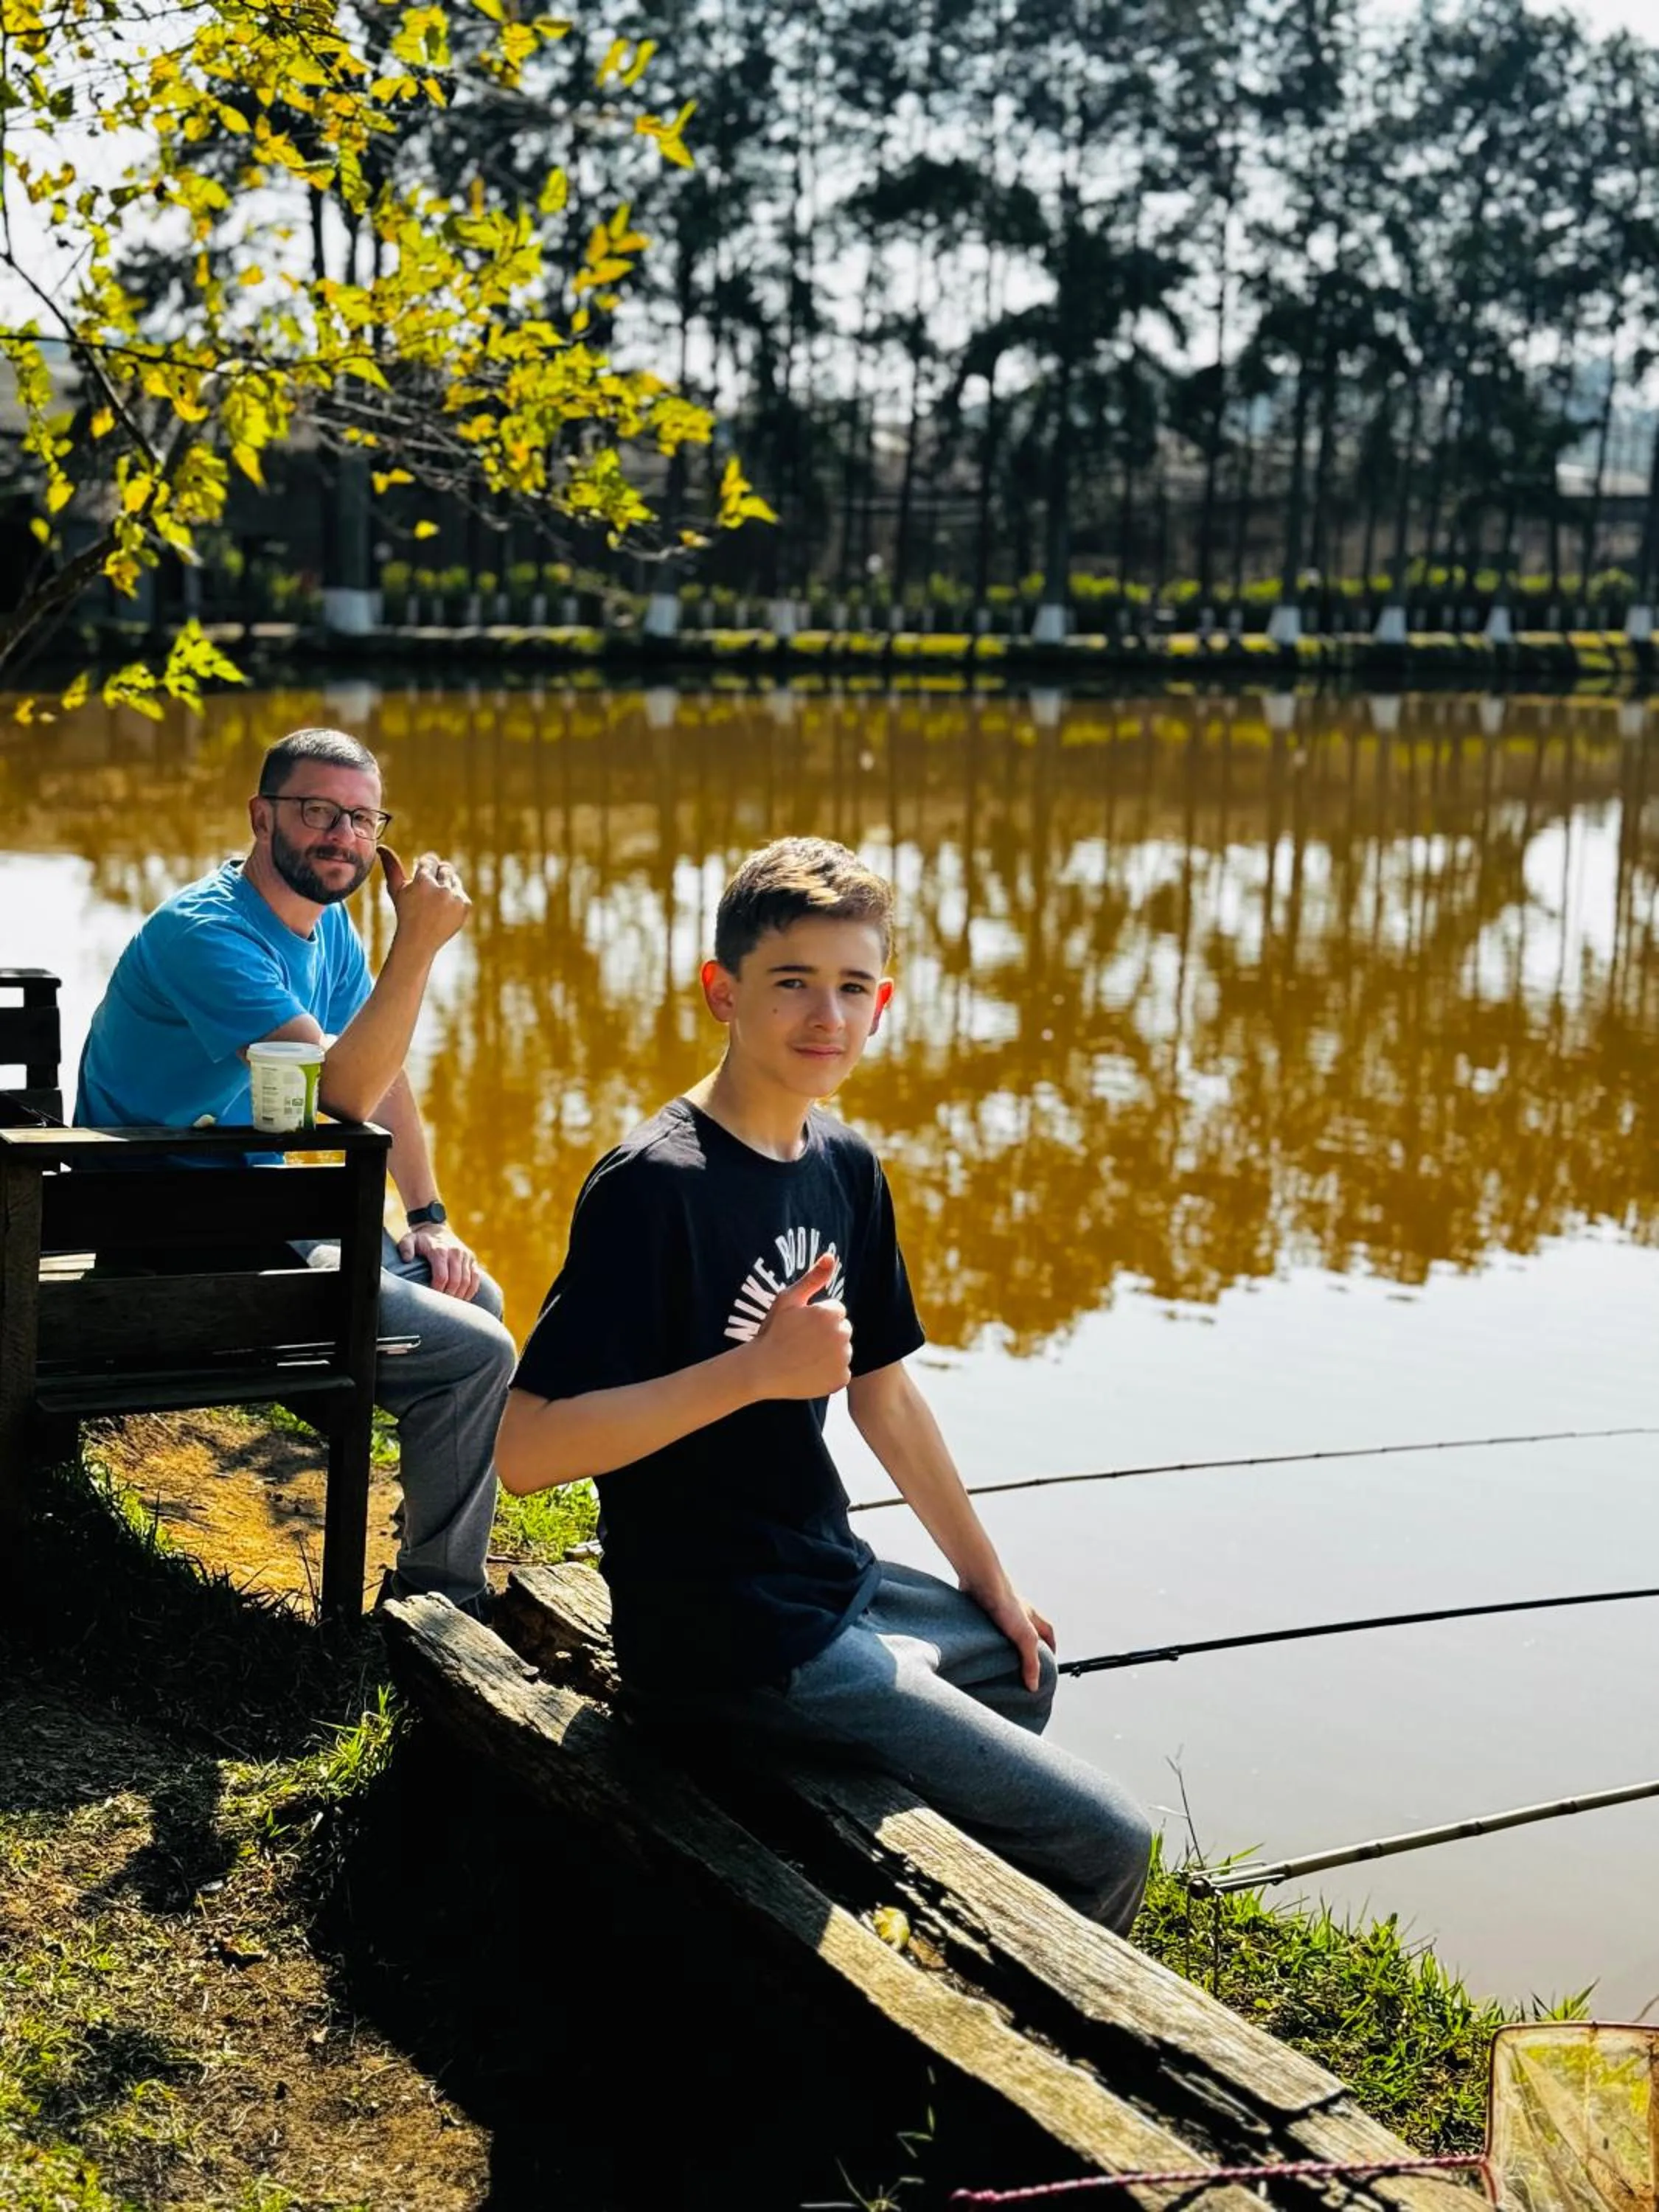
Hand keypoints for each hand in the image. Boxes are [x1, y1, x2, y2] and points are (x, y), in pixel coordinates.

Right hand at [378, 846, 470, 956]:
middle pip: (445, 867)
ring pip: (454, 879)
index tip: (422, 876)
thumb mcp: (396, 889)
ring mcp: (454, 897)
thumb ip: (391, 867)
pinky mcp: (465, 906)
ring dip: (446, 886)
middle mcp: (441, 888)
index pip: (430, 860)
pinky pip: (461, 893)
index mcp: (423, 881)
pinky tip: (442, 911)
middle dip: (438, 875)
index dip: (426, 867)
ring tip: (435, 901)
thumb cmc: (405, 913)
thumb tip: (382, 847)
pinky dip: (453, 899)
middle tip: (429, 890)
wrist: (419, 940)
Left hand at [397, 1220, 480, 1301]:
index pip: (442, 1276)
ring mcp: (465, 1255)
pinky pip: (476, 1277)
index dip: (438, 1290)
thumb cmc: (420, 1240)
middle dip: (449, 1296)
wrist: (436, 1229)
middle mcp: (455, 1252)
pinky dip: (471, 1290)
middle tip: (442, 1305)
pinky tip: (464, 1298)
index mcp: (440, 1250)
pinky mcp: (472, 1258)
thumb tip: (407, 1260)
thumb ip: (405, 1247)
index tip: (432, 1298)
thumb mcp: (409, 1240)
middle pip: (456, 1281)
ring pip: (467, 1281)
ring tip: (451, 1304)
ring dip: (460, 1295)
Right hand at [744, 1249, 851, 1401]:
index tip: (801, 1326)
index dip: (818, 1317)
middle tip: (802, 1342)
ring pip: (843, 1351)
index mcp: (830, 1314)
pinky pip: (841, 1371)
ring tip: (805, 1357)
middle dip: (827, 1334)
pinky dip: (829, 1373)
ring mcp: (842, 1359)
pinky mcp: (840, 1379)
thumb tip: (831, 1257)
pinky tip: (810, 1371)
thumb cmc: (772, 1332)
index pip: (837, 1311)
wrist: (761, 1370)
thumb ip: (813, 1277)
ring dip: (829, 1353)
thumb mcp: (788, 1299)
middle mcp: (841, 1336)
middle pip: (843, 1330)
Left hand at [963, 1575, 1054, 1694]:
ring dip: (1005, 1644)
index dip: (1051, 1648)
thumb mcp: (1025, 1637)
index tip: (1049, 1663)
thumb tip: (1034, 1686)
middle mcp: (1018, 1613)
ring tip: (999, 1660)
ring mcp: (999, 1611)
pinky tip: (980, 1647)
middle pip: (1028, 1633)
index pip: (1049, 1634)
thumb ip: (1031, 1662)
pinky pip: (987, 1627)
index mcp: (1033, 1617)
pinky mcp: (982, 1610)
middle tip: (1023, 1666)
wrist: (980, 1581)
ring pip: (1006, 1631)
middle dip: (1027, 1648)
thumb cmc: (1005, 1603)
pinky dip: (986, 1637)